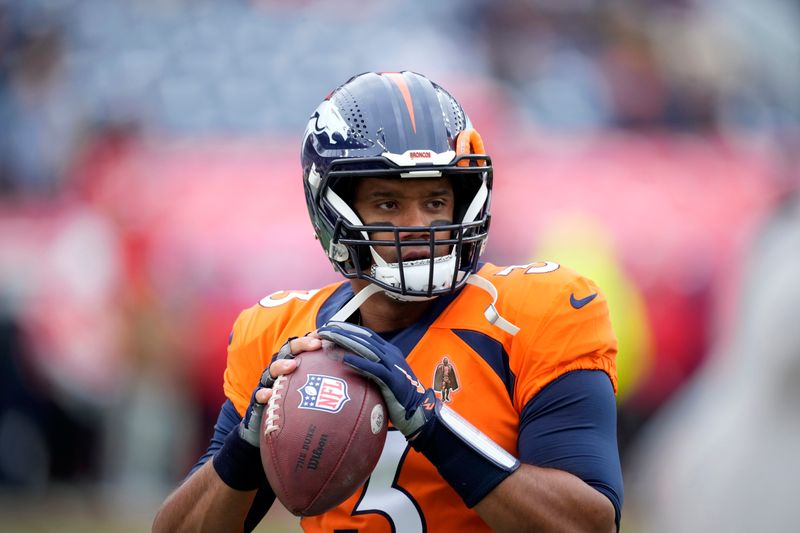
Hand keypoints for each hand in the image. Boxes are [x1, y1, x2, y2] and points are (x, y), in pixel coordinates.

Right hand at [239, 335, 321, 446]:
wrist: (272, 424)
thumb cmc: (296, 402)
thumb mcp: (311, 389)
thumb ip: (326, 379)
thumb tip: (352, 372)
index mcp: (293, 363)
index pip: (302, 346)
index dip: (311, 338)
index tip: (324, 335)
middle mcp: (281, 369)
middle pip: (288, 351)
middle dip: (301, 345)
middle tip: (315, 344)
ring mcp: (269, 382)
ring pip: (273, 369)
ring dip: (282, 366)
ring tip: (292, 366)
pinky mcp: (260, 398)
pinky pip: (260, 394)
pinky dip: (264, 393)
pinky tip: (270, 395)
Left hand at [316, 322, 435, 438]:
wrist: (419, 410)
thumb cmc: (399, 396)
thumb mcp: (386, 377)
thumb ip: (373, 369)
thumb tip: (354, 366)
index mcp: (389, 351)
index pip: (366, 335)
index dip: (348, 329)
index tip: (331, 326)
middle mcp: (391, 354)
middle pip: (363, 338)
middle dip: (343, 331)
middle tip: (324, 329)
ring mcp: (392, 365)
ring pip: (366, 349)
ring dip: (346, 342)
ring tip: (329, 338)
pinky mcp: (392, 379)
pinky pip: (373, 368)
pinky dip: (358, 362)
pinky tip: (344, 359)